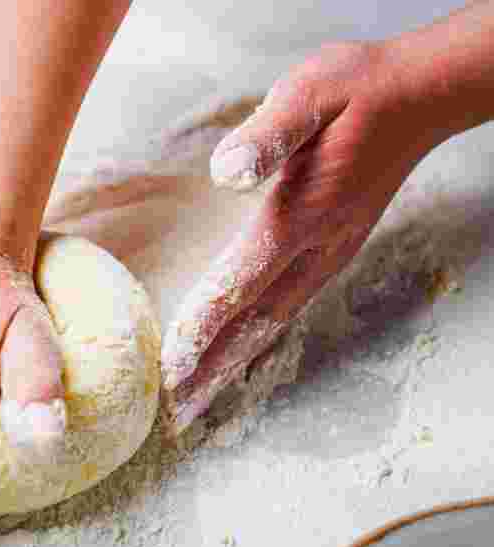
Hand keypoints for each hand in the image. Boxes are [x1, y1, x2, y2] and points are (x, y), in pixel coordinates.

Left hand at [161, 41, 443, 428]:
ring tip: (198, 402)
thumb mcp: (310, 92)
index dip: (204, 326)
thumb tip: (227, 172)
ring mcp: (329, 254)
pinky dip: (257, 341)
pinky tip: (240, 356)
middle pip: (256, 322)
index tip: (170, 367)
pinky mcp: (332, 251)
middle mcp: (318, 247)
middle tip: (176, 414)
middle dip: (212, 368)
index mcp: (302, 213)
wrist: (418, 97)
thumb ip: (270, 132)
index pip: (241, 283)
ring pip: (273, 324)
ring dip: (233, 365)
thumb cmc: (358, 90)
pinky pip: (288, 309)